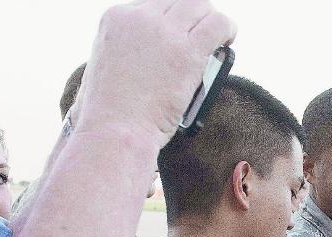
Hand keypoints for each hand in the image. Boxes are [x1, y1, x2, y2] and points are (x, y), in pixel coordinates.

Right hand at [73, 0, 237, 146]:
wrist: (115, 130)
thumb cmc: (110, 113)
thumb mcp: (104, 67)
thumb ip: (124, 53)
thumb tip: (148, 57)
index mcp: (116, 18)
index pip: (155, 5)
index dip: (171, 20)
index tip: (179, 34)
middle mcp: (140, 17)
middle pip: (180, 2)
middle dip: (193, 17)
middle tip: (202, 37)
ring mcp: (164, 31)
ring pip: (201, 6)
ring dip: (212, 22)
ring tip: (218, 40)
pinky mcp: (187, 51)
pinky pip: (218, 25)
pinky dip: (227, 30)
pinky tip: (227, 42)